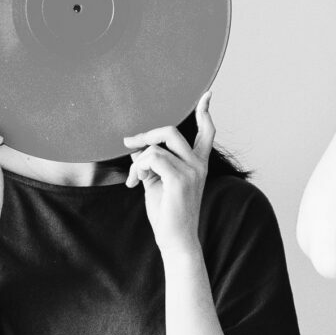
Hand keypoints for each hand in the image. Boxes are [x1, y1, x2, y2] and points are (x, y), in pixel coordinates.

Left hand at [124, 92, 213, 258]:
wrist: (175, 240)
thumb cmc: (167, 213)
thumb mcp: (158, 182)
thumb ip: (153, 163)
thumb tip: (138, 148)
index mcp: (198, 163)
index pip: (206, 131)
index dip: (204, 112)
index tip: (207, 94)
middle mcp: (198, 164)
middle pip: (171, 131)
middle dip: (146, 135)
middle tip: (128, 144)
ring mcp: (192, 171)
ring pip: (156, 146)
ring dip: (137, 161)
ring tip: (135, 180)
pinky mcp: (180, 180)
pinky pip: (152, 158)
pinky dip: (138, 168)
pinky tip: (136, 184)